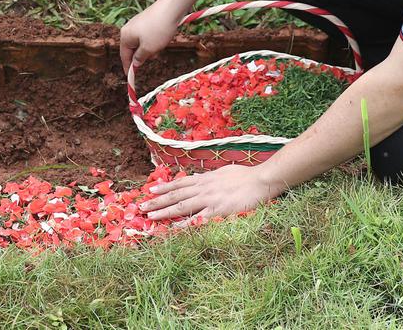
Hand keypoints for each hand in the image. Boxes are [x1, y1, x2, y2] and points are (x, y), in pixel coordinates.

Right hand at [119, 1, 184, 72]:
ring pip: (141, 42)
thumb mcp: (149, 49)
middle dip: (142, 55)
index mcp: (125, 36)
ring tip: (160, 46)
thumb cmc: (158, 29)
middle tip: (154, 57)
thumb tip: (135, 63)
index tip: (130, 77)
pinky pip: (147, 35)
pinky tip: (162, 39)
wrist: (171, 8)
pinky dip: (153, 40)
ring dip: (149, 48)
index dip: (128, 67)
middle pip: (132, 48)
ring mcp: (137, 23)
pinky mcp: (146, 19)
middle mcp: (128, 28)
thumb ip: (140, 58)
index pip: (124, 56)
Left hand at [139, 164, 283, 220]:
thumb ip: (209, 176)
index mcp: (205, 179)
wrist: (261, 181)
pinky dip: (184, 225)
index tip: (150, 190)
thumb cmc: (245, 176)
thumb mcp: (223, 172)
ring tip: (150, 217)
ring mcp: (209, 200)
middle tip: (142, 207)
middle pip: (176, 195)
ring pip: (181, 207)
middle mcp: (203, 188)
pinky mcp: (217, 212)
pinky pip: (197, 220)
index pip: (180, 183)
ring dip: (164, 212)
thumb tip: (198, 176)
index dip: (164, 187)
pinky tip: (173, 230)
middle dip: (157, 201)